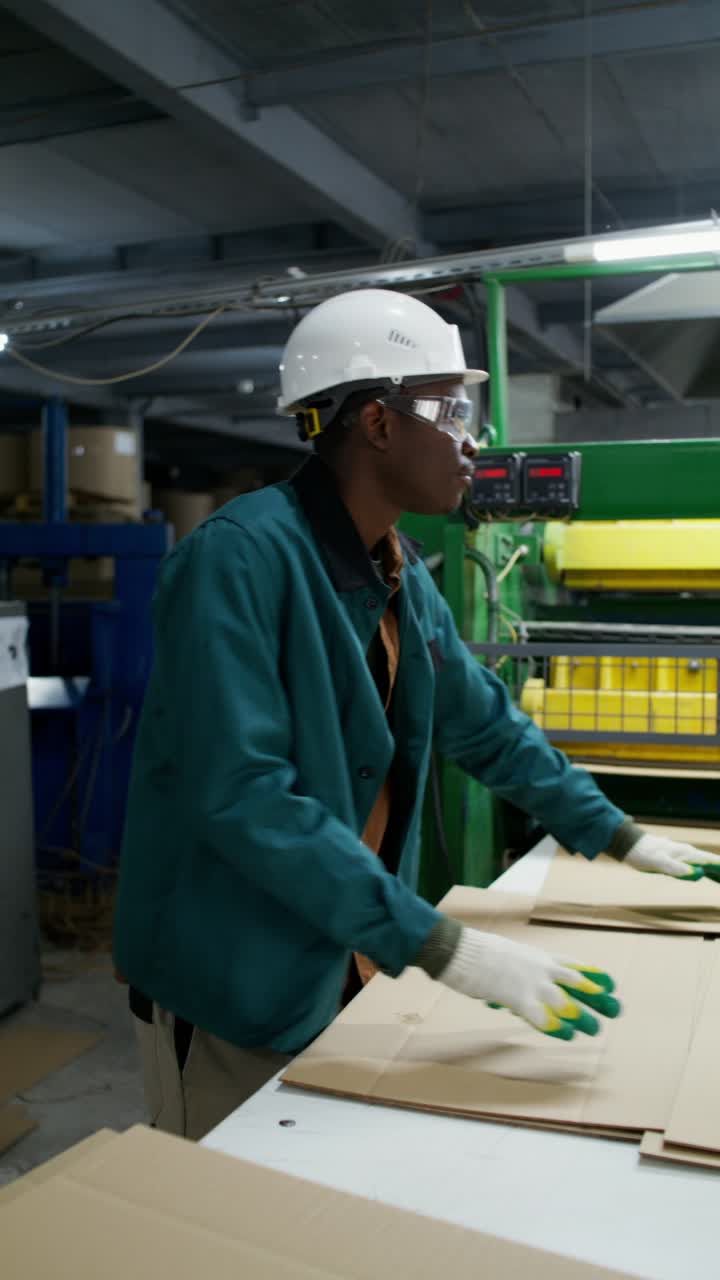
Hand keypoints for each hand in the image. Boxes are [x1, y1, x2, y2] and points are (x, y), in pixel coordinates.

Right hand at [437, 927, 619, 1040]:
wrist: (462, 950)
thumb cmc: (479, 954)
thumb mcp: (507, 957)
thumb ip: (519, 974)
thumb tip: (516, 996)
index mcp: (539, 957)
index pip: (573, 965)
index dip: (593, 975)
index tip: (611, 984)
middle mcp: (541, 968)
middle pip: (577, 983)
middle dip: (597, 997)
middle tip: (616, 1009)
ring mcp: (531, 983)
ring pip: (565, 1001)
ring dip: (582, 1016)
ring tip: (595, 1028)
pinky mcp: (518, 997)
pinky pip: (542, 1016)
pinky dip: (556, 1026)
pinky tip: (567, 1034)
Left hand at [625, 833, 719, 881]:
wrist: (628, 844)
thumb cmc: (644, 853)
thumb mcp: (659, 862)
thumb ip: (676, 868)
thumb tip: (695, 873)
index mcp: (685, 853)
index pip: (709, 860)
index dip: (719, 866)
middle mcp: (684, 852)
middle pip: (706, 860)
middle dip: (717, 867)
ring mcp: (678, 853)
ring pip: (699, 860)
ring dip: (709, 866)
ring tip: (717, 874)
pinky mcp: (672, 856)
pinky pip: (689, 862)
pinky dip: (697, 866)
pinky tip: (699, 869)